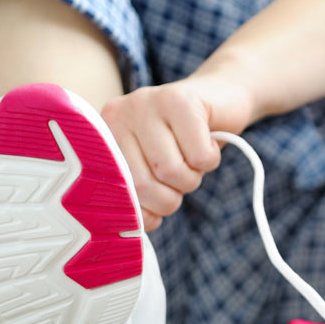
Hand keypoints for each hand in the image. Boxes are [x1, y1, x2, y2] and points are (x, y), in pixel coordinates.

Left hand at [101, 74, 252, 229]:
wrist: (220, 97)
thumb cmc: (184, 140)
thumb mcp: (153, 165)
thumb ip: (138, 190)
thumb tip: (140, 226)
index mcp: (104, 134)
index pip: (116, 190)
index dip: (142, 210)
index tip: (155, 212)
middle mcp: (119, 114)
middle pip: (144, 184)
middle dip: (171, 196)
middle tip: (179, 182)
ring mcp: (148, 102)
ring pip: (172, 171)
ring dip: (193, 178)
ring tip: (193, 159)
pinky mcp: (182, 99)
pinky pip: (200, 157)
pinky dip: (212, 161)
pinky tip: (208, 142)